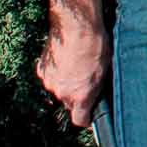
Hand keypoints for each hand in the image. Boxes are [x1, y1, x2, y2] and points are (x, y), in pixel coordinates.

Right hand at [37, 8, 110, 127]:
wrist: (77, 25)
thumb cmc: (97, 46)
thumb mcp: (104, 73)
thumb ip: (97, 91)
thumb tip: (97, 97)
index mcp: (80, 97)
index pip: (80, 120)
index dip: (86, 119)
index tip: (90, 114)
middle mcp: (63, 93)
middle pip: (70, 103)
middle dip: (78, 96)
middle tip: (86, 80)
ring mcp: (50, 82)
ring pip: (59, 90)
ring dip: (66, 83)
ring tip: (76, 66)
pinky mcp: (42, 69)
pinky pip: (51, 77)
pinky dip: (57, 73)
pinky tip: (66, 60)